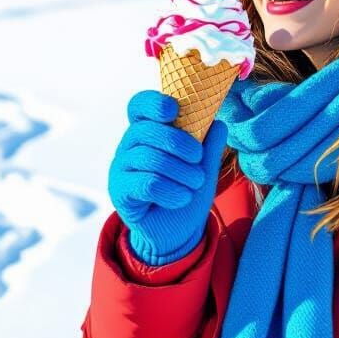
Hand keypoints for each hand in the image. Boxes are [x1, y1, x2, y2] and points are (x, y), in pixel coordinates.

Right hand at [108, 90, 226, 263]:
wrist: (177, 234)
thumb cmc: (187, 194)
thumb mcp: (204, 169)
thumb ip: (209, 146)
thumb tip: (219, 123)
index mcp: (148, 132)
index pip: (139, 106)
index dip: (153, 103)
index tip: (174, 111)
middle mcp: (129, 146)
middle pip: (147, 130)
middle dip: (179, 143)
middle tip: (198, 159)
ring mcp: (121, 168)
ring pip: (149, 158)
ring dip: (180, 171)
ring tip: (195, 184)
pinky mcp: (119, 191)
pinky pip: (146, 183)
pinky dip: (170, 190)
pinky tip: (182, 198)